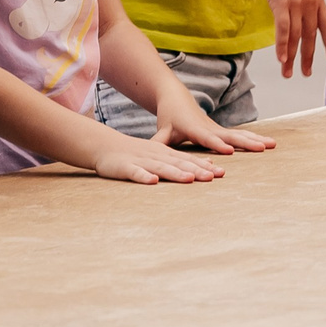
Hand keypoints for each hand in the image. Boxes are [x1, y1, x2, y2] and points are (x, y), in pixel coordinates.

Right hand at [92, 130, 229, 184]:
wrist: (104, 145)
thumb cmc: (134, 153)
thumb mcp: (159, 155)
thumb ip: (179, 161)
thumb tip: (202, 168)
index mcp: (164, 153)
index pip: (187, 160)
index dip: (203, 166)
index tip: (221, 173)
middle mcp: (156, 156)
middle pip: (178, 164)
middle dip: (196, 171)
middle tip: (213, 177)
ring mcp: (141, 161)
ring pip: (161, 168)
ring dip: (175, 173)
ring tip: (190, 179)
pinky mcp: (125, 167)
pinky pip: (135, 173)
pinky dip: (144, 177)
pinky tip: (153, 182)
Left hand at [154, 93, 275, 155]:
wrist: (176, 98)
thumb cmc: (169, 118)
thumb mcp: (162, 131)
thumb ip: (159, 142)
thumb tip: (149, 153)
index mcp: (195, 129)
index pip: (207, 138)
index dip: (217, 144)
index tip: (229, 150)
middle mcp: (210, 128)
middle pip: (230, 135)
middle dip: (246, 142)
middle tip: (262, 148)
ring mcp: (218, 128)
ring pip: (239, 133)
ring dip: (256, 139)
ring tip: (272, 144)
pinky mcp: (222, 130)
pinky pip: (241, 134)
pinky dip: (255, 138)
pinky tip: (269, 143)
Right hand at [252, 0, 325, 76]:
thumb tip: (301, 10)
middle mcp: (310, 2)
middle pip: (311, 36)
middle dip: (308, 58)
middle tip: (306, 73)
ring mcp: (297, 3)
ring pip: (297, 37)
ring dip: (292, 57)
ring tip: (288, 72)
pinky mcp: (281, 2)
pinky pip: (284, 30)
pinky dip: (283, 46)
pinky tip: (282, 59)